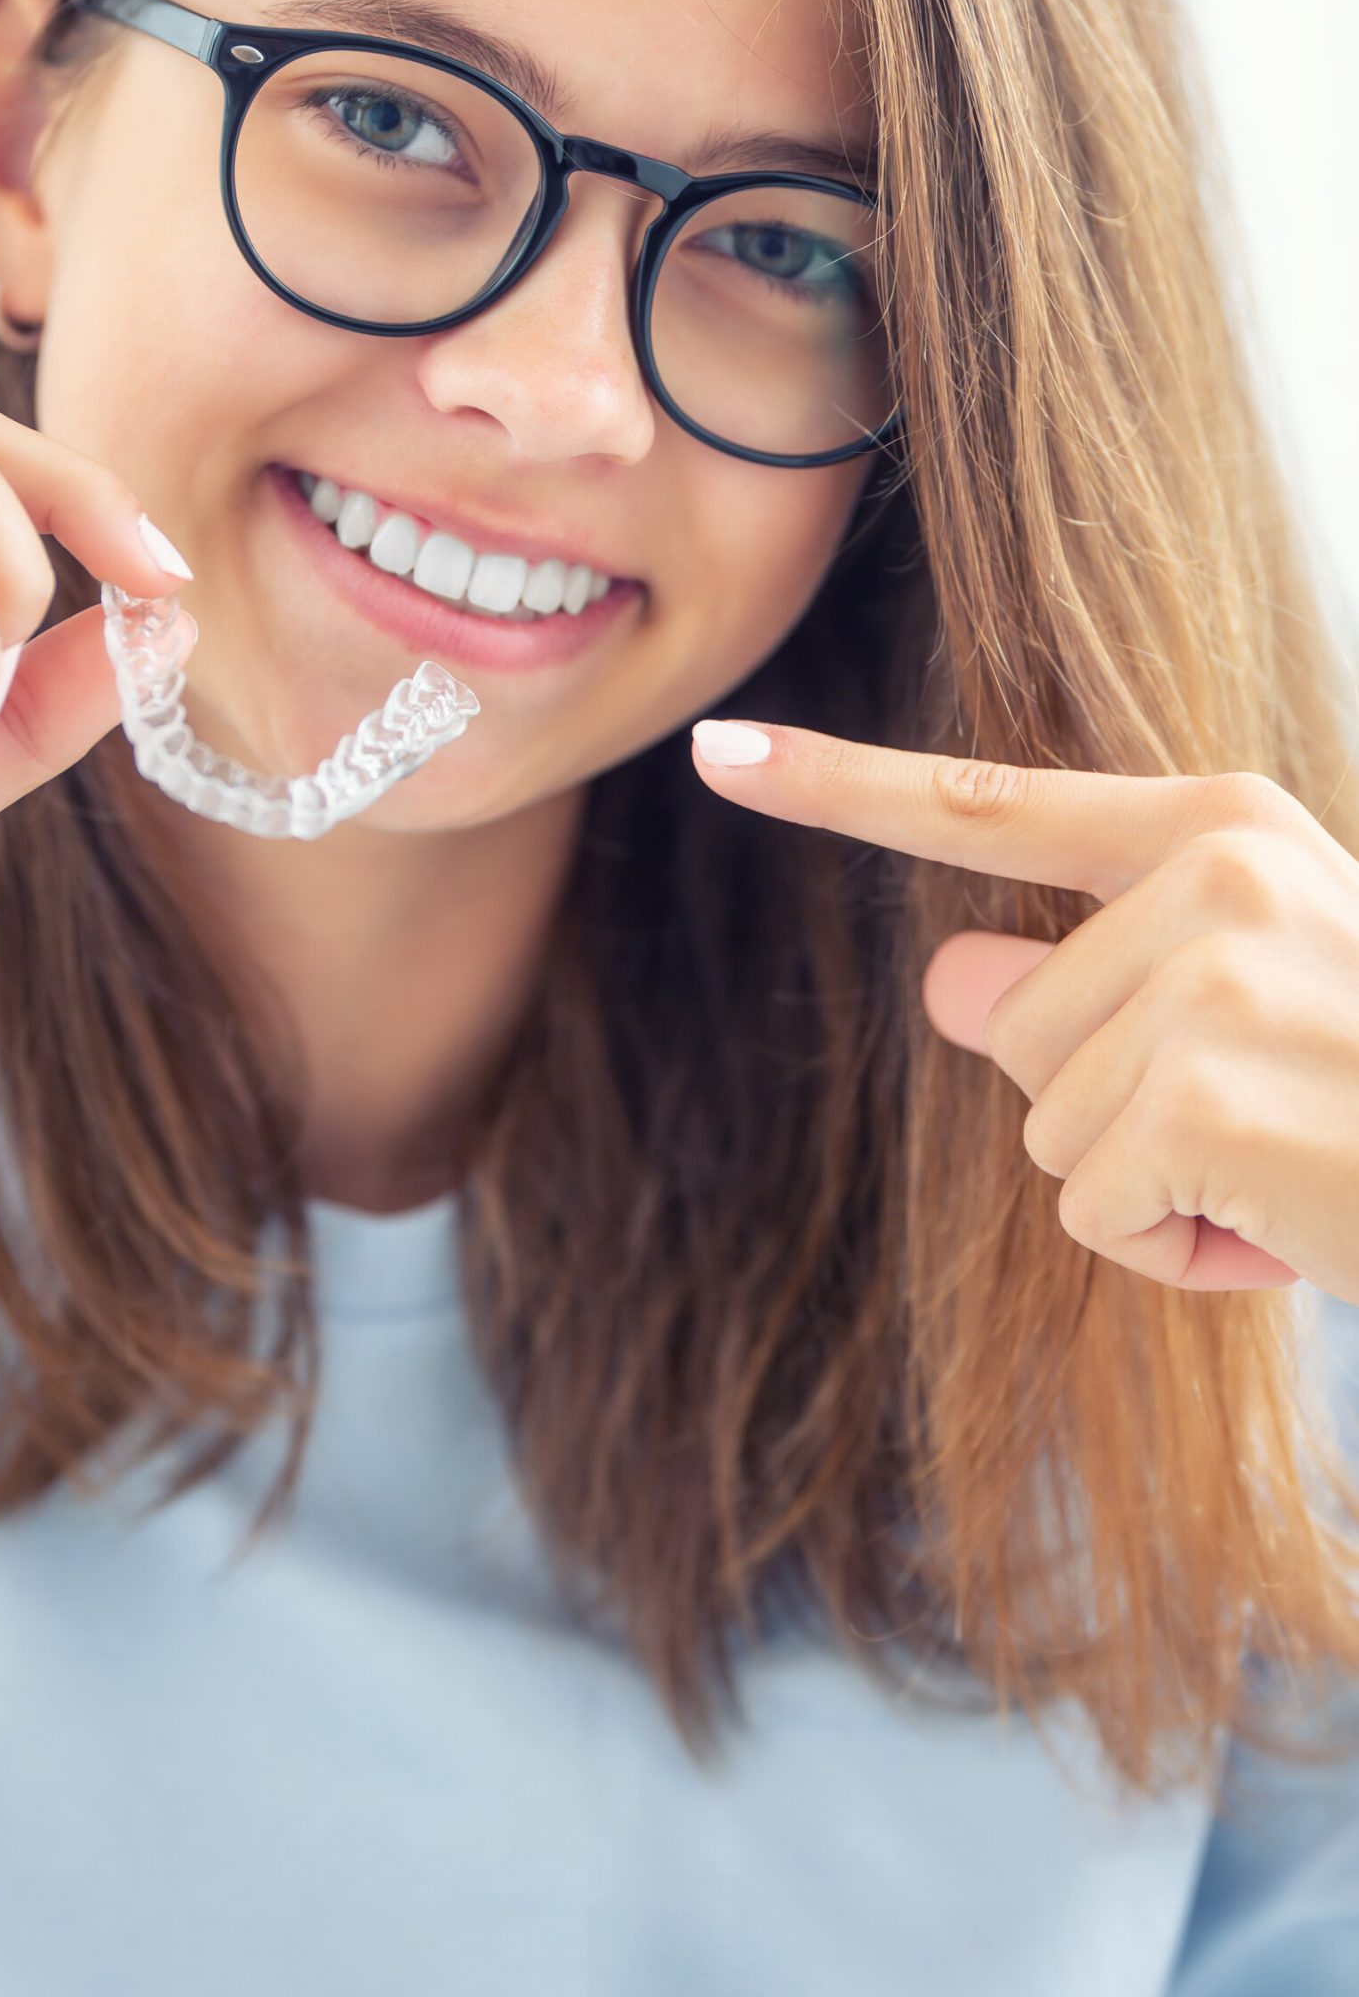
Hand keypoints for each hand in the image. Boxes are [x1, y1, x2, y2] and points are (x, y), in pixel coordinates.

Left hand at [690, 718, 1358, 1302]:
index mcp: (1218, 827)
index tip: (718, 754)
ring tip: (1288, 1165)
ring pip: (1048, 1130)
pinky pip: (1091, 1210)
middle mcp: (1212, 876)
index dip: (838, 784)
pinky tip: (1284, 1226)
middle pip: (1012, 1026)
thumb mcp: (1247, 1006)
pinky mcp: (1203, 1095)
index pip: (990, 804)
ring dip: (1153, 1186)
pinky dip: (1172, 1252)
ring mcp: (1209, 978)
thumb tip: (952, 976)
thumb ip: (1095, 980)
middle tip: (1269, 1119)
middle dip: (1113, 1108)